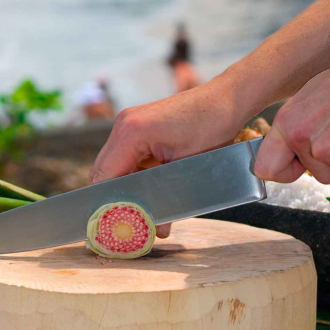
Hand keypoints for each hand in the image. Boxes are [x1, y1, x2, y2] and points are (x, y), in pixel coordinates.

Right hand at [90, 82, 242, 236]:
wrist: (227, 99)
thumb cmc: (211, 127)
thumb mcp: (187, 168)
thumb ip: (166, 197)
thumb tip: (157, 230)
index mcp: (130, 132)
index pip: (102, 177)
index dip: (106, 204)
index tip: (115, 227)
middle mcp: (123, 125)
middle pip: (103, 173)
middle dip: (115, 199)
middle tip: (130, 224)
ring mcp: (129, 123)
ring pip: (115, 167)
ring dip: (126, 188)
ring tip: (143, 211)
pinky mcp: (138, 126)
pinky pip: (127, 157)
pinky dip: (135, 176)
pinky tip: (151, 191)